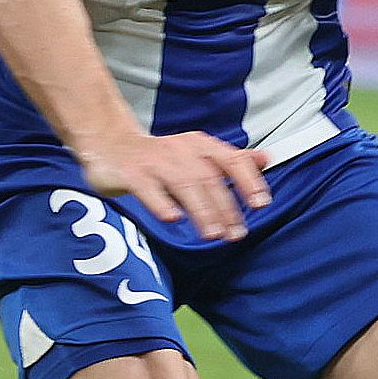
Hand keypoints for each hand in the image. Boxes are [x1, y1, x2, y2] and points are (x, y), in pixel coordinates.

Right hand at [76, 127, 272, 242]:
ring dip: (201, 210)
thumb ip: (231, 160)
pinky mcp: (131, 173)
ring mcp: (155, 161)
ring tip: (213, 234)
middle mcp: (180, 150)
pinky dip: (161, 203)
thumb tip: (266, 159)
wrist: (111, 143)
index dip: (248, 181)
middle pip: (208, 178)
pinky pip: (148, 189)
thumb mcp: (198, 153)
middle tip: (235, 234)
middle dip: (224, 208)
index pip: (231, 160)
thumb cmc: (160, 156)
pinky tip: (173, 219)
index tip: (260, 204)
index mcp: (200, 145)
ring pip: (183, 185)